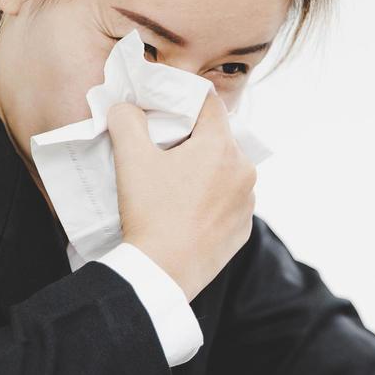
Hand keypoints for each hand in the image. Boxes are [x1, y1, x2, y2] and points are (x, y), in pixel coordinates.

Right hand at [105, 91, 255, 301]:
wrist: (162, 274)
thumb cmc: (149, 213)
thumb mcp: (130, 159)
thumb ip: (127, 121)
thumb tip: (126, 107)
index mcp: (222, 147)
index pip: (209, 104)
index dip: (186, 100)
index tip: (166, 108)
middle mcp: (245, 171)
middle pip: (219, 139)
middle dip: (194, 139)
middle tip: (164, 150)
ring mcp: (248, 203)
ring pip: (227, 171)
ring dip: (206, 171)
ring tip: (176, 186)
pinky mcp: (243, 230)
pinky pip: (229, 203)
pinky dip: (212, 200)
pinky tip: (188, 211)